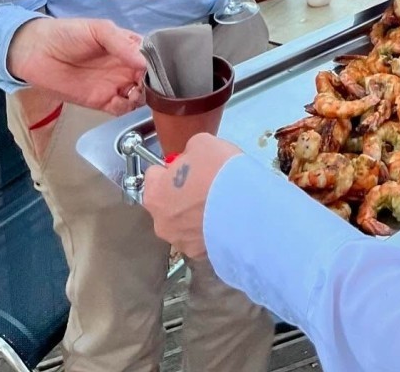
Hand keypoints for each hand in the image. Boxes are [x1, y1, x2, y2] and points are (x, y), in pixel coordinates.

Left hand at [7, 17, 145, 113]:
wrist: (36, 52)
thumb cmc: (68, 34)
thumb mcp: (99, 29)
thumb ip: (122, 44)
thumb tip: (144, 63)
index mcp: (127, 46)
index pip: (151, 56)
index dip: (157, 62)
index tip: (158, 68)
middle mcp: (124, 66)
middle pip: (148, 78)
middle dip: (153, 83)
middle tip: (147, 84)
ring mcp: (114, 84)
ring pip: (139, 95)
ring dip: (142, 97)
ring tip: (134, 92)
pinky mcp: (101, 102)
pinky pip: (121, 109)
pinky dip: (127, 108)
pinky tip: (123, 100)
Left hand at [143, 133, 240, 258]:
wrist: (245, 208)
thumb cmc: (219, 173)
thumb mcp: (202, 143)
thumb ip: (189, 152)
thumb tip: (191, 160)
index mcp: (155, 194)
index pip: (153, 175)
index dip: (171, 167)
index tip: (187, 166)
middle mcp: (161, 223)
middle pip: (167, 202)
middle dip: (181, 193)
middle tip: (205, 183)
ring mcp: (181, 242)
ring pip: (183, 223)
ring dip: (194, 214)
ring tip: (218, 202)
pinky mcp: (200, 254)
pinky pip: (200, 237)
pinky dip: (208, 229)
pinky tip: (224, 218)